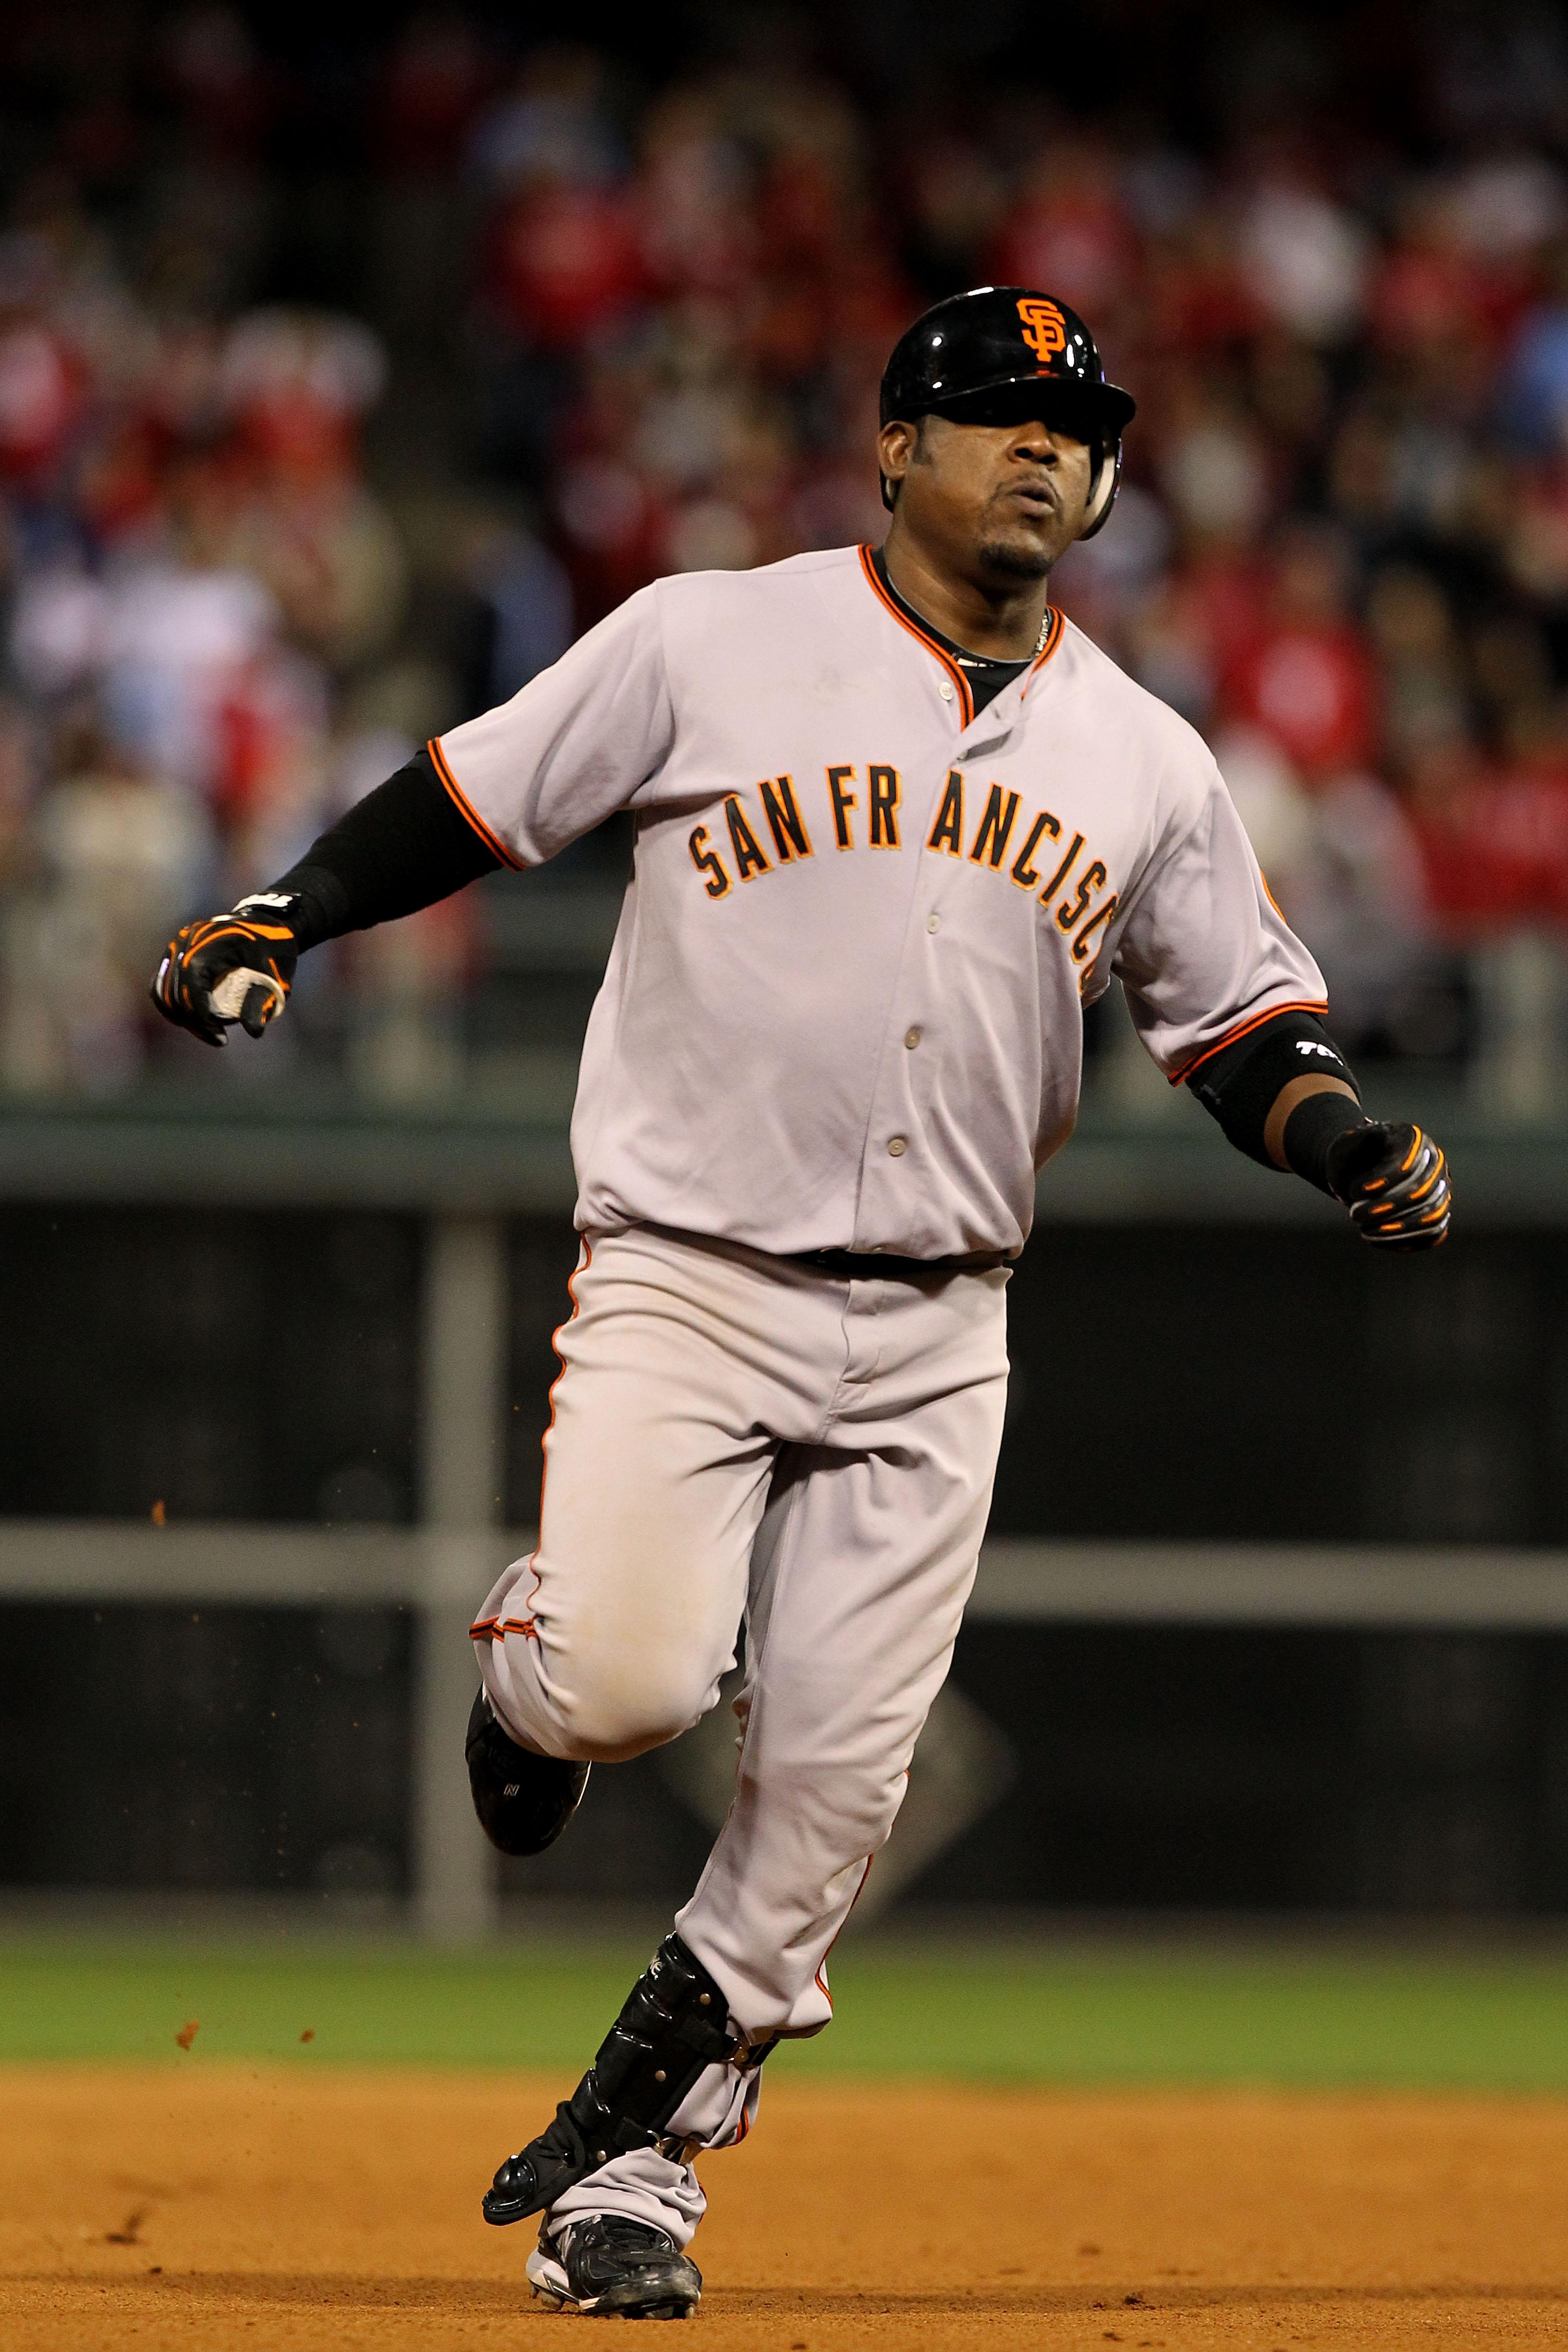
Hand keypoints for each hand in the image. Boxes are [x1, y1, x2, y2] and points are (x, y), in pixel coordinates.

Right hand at [150, 894, 301, 1047]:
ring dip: (181, 1016)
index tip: (221, 1036)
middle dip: (193, 1022)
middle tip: (218, 1039)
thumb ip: (261, 1004)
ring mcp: (178, 944)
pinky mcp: (176, 950)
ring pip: (162, 989)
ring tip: (208, 1032)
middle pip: (173, 991)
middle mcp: (187, 941)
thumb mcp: (275, 978)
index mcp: (209, 945)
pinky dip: (175, 1003)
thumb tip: (254, 1032)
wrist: (268, 923)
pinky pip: (164, 982)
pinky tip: (194, 1019)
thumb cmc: (275, 949)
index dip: (200, 1016)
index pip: (190, 987)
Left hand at [1325, 1121, 1450, 1250]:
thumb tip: (1377, 1133)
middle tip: (1354, 1216)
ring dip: (1398, 1229)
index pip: (1409, 1165)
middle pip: (1422, 1192)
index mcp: (1414, 1140)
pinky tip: (1378, 1241)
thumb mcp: (1345, 1144)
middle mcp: (1434, 1163)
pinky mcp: (1437, 1212)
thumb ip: (1357, 1139)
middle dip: (1386, 1208)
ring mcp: (1440, 1189)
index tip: (1354, 1192)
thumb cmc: (1349, 1156)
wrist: (1356, 1170)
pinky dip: (1409, 1241)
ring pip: (1433, 1216)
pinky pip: (1433, 1233)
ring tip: (1365, 1233)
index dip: (1383, 1181)